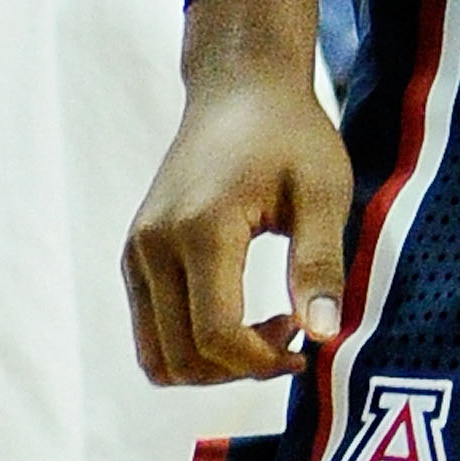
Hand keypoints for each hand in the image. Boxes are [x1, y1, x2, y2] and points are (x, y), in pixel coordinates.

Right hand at [124, 22, 350, 390]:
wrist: (238, 91)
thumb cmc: (289, 136)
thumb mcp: (323, 193)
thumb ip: (320, 263)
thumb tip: (324, 334)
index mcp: (201, 229)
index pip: (216, 336)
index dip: (262, 362)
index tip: (305, 346)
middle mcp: (153, 246)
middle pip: (182, 357)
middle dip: (239, 369)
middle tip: (291, 335)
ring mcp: (137, 252)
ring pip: (158, 356)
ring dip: (212, 365)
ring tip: (264, 330)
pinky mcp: (135, 256)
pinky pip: (152, 332)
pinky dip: (192, 346)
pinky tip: (238, 316)